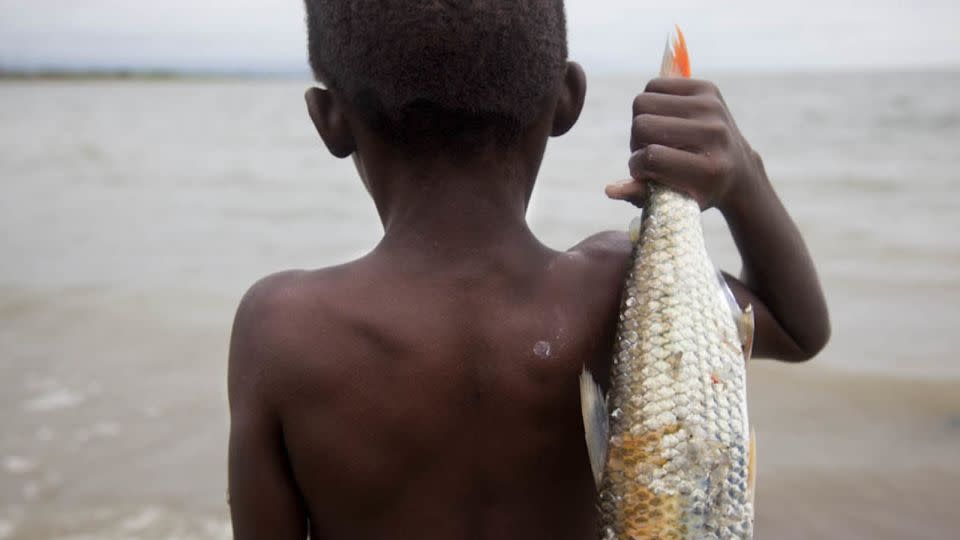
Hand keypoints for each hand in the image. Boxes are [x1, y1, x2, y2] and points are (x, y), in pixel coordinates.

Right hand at [605, 78, 764, 213]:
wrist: (738, 169)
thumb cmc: (696, 189)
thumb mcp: (673, 201)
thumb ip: (639, 195)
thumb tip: (609, 190)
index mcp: (709, 170)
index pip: (651, 156)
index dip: (637, 165)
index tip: (644, 172)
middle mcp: (714, 135)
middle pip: (642, 125)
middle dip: (636, 141)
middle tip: (650, 152)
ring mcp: (712, 108)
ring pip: (643, 102)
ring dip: (641, 121)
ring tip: (656, 135)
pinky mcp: (708, 89)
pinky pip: (654, 85)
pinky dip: (651, 102)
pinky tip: (663, 118)